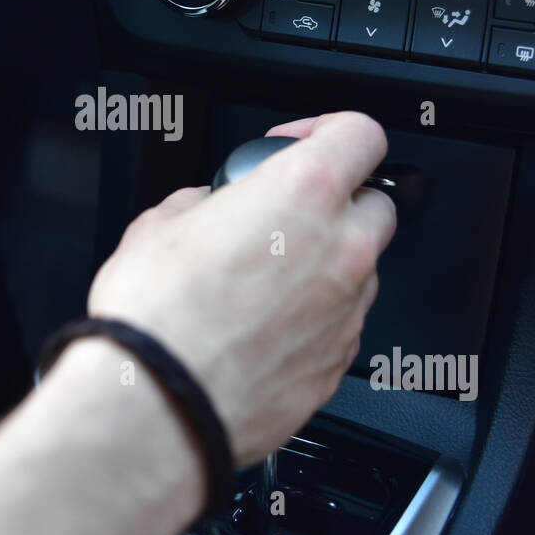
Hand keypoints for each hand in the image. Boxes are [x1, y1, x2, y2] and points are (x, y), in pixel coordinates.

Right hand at [87, 111, 396, 464]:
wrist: (159, 404)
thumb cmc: (158, 315)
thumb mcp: (159, 223)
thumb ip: (204, 201)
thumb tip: (210, 209)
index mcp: (303, 192)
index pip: (361, 133)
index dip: (329, 129)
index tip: (299, 143)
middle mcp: (342, 248)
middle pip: (375, 203)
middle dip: (337, 203)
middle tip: (283, 216)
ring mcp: (348, 310)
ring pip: (361, 269)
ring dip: (326, 265)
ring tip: (261, 283)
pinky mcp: (339, 364)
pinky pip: (341, 325)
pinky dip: (314, 319)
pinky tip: (261, 329)